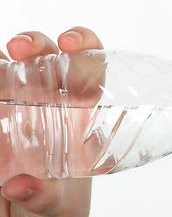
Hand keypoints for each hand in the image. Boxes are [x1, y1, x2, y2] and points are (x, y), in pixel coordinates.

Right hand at [0, 27, 102, 216]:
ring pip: (13, 65)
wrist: (34, 209)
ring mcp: (21, 101)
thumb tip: (20, 186)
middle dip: (35, 43)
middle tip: (21, 49)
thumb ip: (44, 195)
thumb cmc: (60, 198)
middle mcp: (53, 100)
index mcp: (82, 113)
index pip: (91, 68)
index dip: (85, 46)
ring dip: (3, 59)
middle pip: (48, 57)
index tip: (70, 43)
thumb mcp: (57, 201)